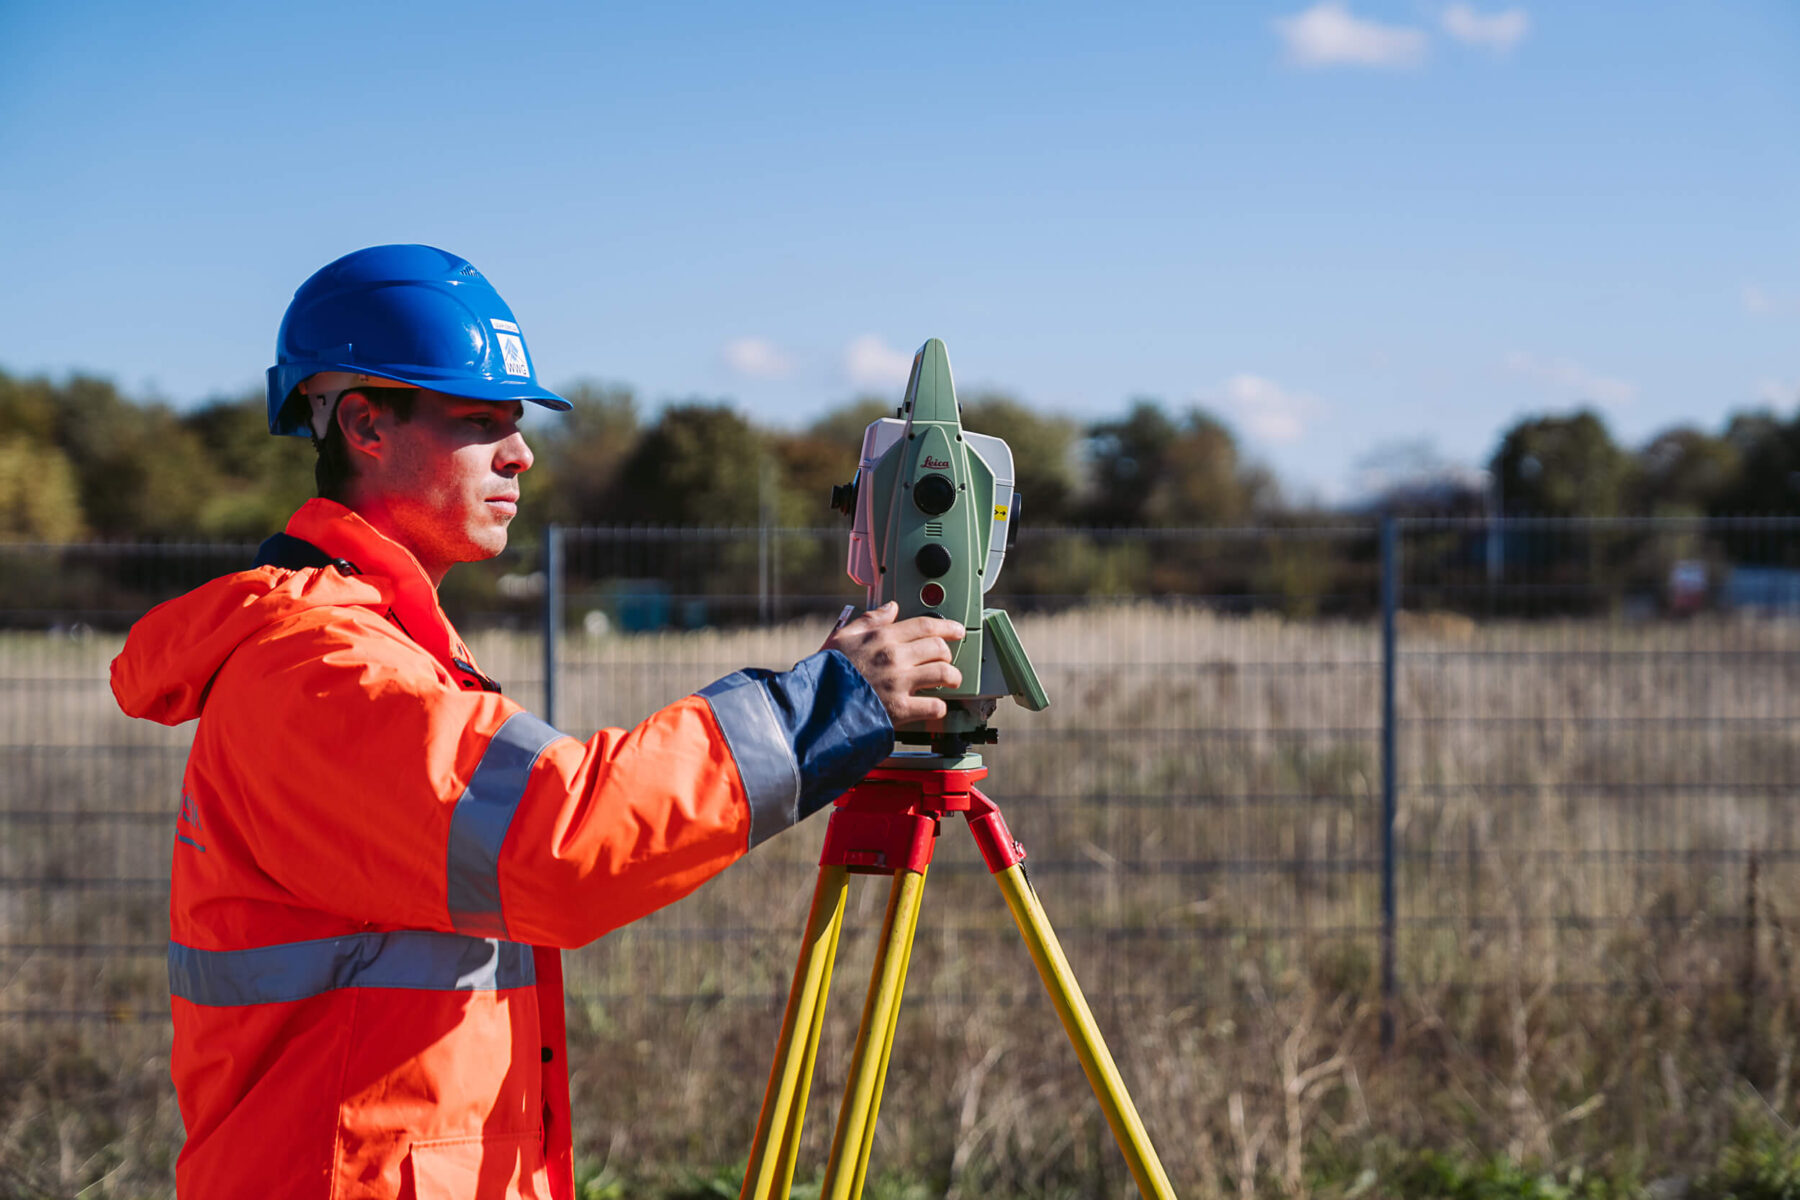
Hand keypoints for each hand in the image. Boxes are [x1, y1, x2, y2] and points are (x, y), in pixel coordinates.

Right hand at [823, 602, 965, 725]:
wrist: (815, 706)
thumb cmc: (826, 673)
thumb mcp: (842, 637)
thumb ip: (869, 620)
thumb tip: (890, 607)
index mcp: (882, 638)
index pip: (925, 625)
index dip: (947, 626)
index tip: (957, 630)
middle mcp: (894, 657)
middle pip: (939, 648)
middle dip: (948, 653)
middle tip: (947, 659)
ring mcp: (899, 683)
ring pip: (944, 674)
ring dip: (952, 677)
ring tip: (951, 681)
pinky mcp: (901, 710)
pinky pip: (935, 706)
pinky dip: (939, 707)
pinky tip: (935, 705)